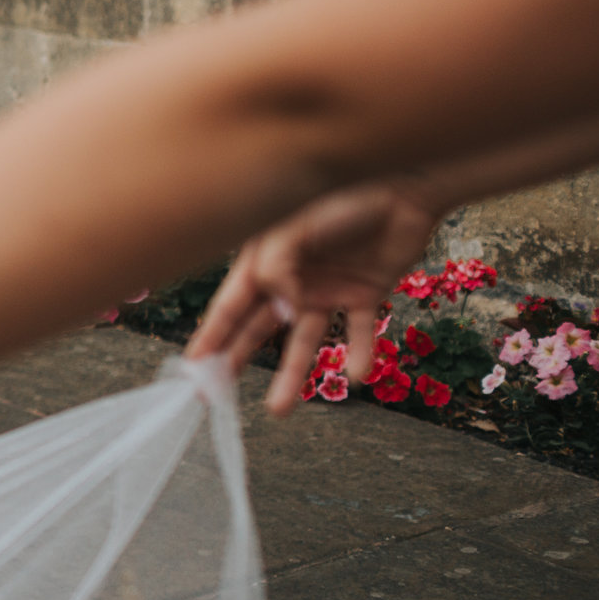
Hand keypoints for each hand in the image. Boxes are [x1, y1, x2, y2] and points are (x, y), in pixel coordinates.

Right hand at [186, 179, 445, 416]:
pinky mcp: (364, 294)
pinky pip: (359, 332)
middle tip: (214, 398)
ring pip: (304, 341)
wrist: (405, 188)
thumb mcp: (293, 228)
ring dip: (291, 375)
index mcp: (263, 260)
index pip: (230, 305)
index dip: (211, 336)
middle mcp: (291, 279)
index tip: (193, 368)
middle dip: (235, 362)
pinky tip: (357, 377)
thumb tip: (282, 316)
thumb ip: (278, 271)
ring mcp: (326, 289)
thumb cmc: (342, 197)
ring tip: (278, 411)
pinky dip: (359, 355)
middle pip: (257, 329)